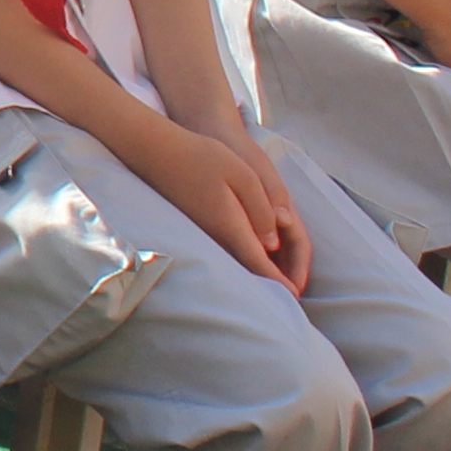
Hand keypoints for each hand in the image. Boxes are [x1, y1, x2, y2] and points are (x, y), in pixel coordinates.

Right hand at [135, 120, 306, 290]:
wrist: (156, 152)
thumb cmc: (202, 157)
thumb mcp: (243, 174)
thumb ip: (262, 208)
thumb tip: (273, 242)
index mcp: (231, 224)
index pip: (259, 261)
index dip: (279, 280)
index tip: (295, 296)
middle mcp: (216, 235)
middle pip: (248, 267)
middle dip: (270, 282)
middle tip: (293, 298)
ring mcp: (204, 232)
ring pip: (236, 259)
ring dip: (257, 271)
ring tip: (279, 281)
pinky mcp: (198, 225)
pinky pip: (226, 249)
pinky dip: (244, 257)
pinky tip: (252, 255)